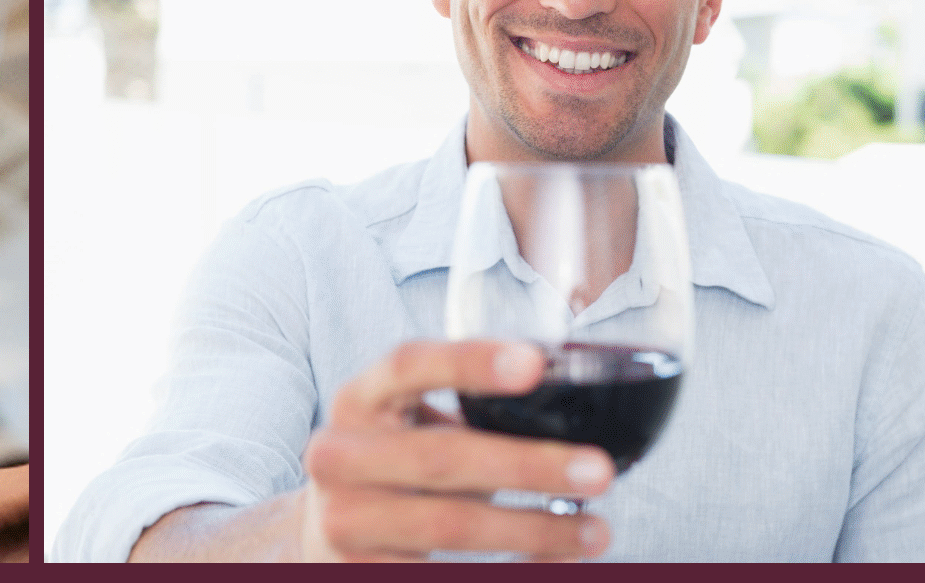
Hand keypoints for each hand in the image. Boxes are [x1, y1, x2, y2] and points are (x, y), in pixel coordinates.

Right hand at [296, 341, 612, 561]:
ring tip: (596, 529)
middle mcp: (337, 455)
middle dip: (528, 464)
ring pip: (451, 523)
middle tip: (597, 470)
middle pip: (441, 456)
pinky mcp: (360, 572)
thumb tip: (573, 412)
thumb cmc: (395, 470)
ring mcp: (344, 518)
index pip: (408, 365)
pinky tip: (556, 562)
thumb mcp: (409, 427)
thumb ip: (466, 414)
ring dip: (534, 528)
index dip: (469, 361)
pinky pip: (447, 575)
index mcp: (357, 400)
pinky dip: (512, 571)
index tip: (535, 363)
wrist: (327, 536)